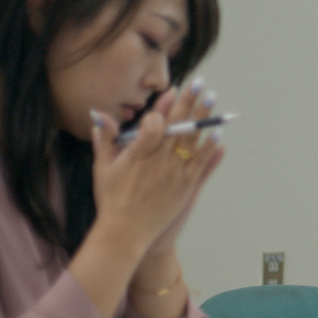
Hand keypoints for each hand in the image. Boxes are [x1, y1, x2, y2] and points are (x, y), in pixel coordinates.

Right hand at [81, 83, 224, 316]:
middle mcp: (157, 161)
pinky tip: (218, 134)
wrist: (125, 233)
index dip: (165, 107)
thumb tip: (99, 115)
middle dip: (189, 102)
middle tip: (201, 84)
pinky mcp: (185, 186)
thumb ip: (105, 140)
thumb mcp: (102, 168)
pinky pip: (200, 163)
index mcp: (136, 154)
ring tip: (213, 100)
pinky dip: (209, 148)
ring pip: (191, 140)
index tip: (174, 91)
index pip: (154, 123)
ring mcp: (173, 173)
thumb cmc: (111, 200)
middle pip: (176, 126)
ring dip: (203, 119)